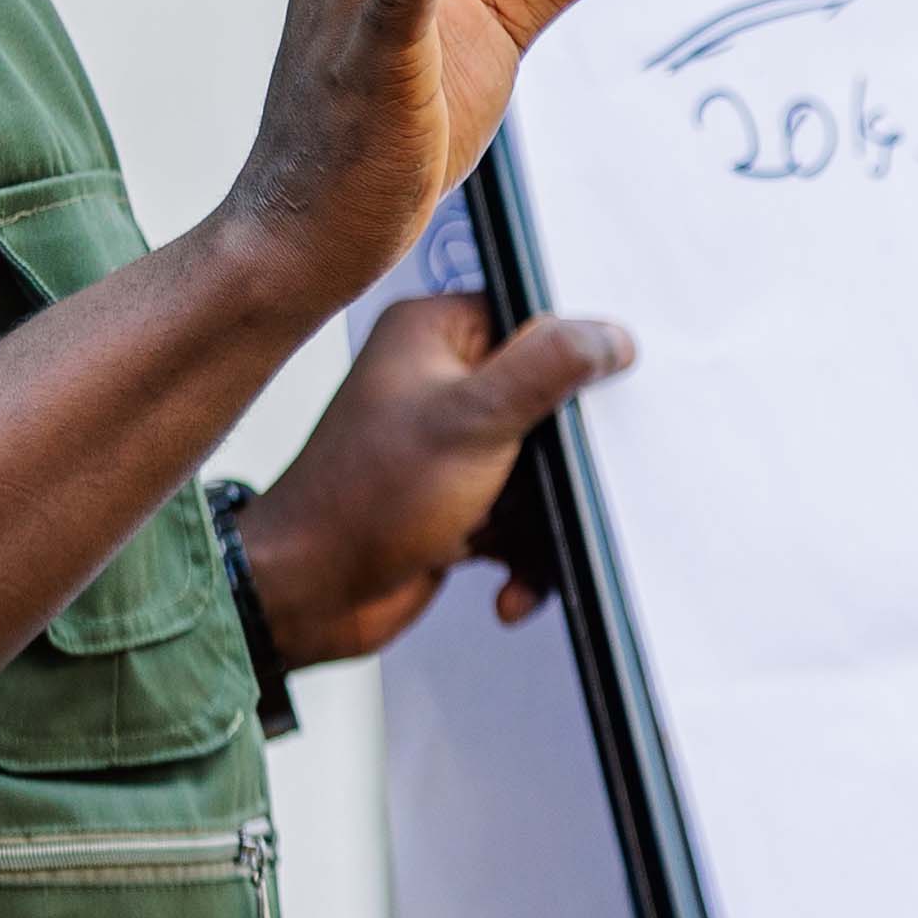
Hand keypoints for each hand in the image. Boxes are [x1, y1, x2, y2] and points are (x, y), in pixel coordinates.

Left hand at [232, 296, 632, 665]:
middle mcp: (441, 383)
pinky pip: (521, 520)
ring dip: (540, 522)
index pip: (533, 321)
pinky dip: (522, 556)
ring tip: (516, 545)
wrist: (308, 596)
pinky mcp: (457, 501)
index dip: (574, 362)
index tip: (599, 401)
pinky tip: (507, 586)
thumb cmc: (363, 501)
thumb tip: (609, 336)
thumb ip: (550, 368)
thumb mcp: (474, 420)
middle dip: (559, 464)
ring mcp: (449, 446)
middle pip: (547, 405)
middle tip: (560, 485)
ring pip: (540, 472)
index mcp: (433, 334)